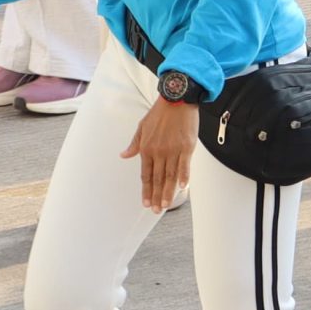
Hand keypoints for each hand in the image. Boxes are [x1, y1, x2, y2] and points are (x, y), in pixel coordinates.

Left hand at [121, 96, 199, 213]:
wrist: (177, 99)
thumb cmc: (159, 113)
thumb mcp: (141, 127)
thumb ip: (134, 144)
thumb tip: (124, 155)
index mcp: (147, 148)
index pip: (146, 175)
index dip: (146, 190)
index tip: (146, 202)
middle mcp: (159, 152)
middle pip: (158, 179)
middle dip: (157, 196)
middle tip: (157, 210)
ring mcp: (173, 150)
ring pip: (170, 175)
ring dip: (168, 192)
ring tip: (167, 205)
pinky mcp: (187, 146)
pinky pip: (185, 165)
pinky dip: (184, 177)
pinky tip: (183, 187)